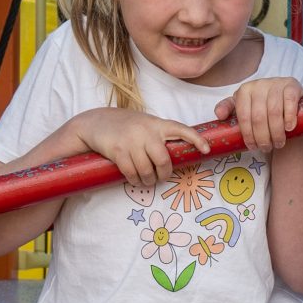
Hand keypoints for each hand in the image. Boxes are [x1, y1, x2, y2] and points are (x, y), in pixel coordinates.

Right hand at [73, 107, 208, 188]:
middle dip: (164, 174)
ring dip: (148, 180)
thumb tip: (176, 156)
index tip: (206, 149)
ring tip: (147, 181)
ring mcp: (131, 141)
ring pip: (147, 170)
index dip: (196, 139)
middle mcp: (146, 131)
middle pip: (163, 160)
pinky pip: (131, 173)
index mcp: (157, 124)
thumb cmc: (125, 126)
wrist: (96, 122)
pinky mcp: (118, 151)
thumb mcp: (145, 124)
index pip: (181, 129)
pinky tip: (135, 180)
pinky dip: (135, 180)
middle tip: (161, 177)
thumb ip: (159, 135)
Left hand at [220, 76, 302, 153]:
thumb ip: (228, 109)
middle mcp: (259, 84)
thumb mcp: (244, 108)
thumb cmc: (262, 107)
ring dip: (276, 132)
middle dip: (262, 137)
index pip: (243, 116)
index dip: (248, 134)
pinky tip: (289, 128)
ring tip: (278, 143)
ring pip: (274, 112)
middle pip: (258, 116)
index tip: (252, 147)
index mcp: (244, 90)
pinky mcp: (292, 86)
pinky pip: (289, 102)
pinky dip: (289, 117)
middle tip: (266, 148)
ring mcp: (276, 83)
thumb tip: (219, 115)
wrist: (286, 102)